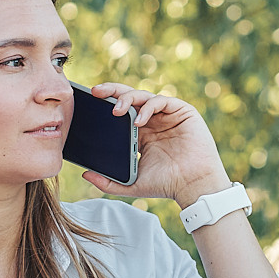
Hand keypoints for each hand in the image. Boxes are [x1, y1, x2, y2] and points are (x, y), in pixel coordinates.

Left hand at [76, 81, 232, 208]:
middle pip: (130, 98)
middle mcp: (154, 121)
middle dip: (112, 91)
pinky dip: (148, 107)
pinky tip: (139, 120)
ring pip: (144, 96)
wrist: (192, 186)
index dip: (107, 103)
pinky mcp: (183, 112)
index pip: (122, 111)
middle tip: (96, 91)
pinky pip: (162, 101)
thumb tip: (85, 175)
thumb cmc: (167, 185)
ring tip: (116, 110)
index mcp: (142, 133)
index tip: (89, 102)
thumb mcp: (131, 184)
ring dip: (128, 99)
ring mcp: (168, 115)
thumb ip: (108, 182)